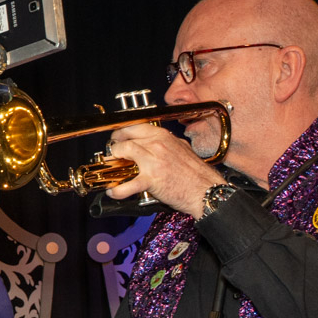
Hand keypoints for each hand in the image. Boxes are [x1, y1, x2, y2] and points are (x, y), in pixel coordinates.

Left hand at [102, 123, 225, 216]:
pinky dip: (117, 190)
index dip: (121, 131)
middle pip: (126, 135)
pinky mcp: (151, 179)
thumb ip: (165, 145)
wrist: (206, 189)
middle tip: (112, 153)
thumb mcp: (180, 149)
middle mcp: (158, 144)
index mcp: (164, 136)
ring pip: (124, 150)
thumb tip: (151, 145)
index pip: (136, 125)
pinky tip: (114, 192)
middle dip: (114, 144)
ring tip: (111, 169)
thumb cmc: (195, 173)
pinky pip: (127, 184)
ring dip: (112, 160)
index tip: (117, 138)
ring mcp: (153, 160)